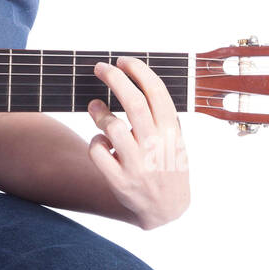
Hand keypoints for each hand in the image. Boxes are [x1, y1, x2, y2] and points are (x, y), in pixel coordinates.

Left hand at [87, 57, 189, 229]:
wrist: (166, 209)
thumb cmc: (167, 164)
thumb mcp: (174, 139)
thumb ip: (161, 114)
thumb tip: (138, 77)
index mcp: (171, 131)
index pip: (156, 91)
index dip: (138, 70)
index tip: (123, 60)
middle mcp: (155, 146)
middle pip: (133, 101)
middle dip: (113, 78)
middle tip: (100, 68)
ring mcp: (138, 165)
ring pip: (111, 125)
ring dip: (98, 111)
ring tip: (94, 106)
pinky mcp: (120, 181)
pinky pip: (97, 151)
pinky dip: (95, 142)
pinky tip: (100, 142)